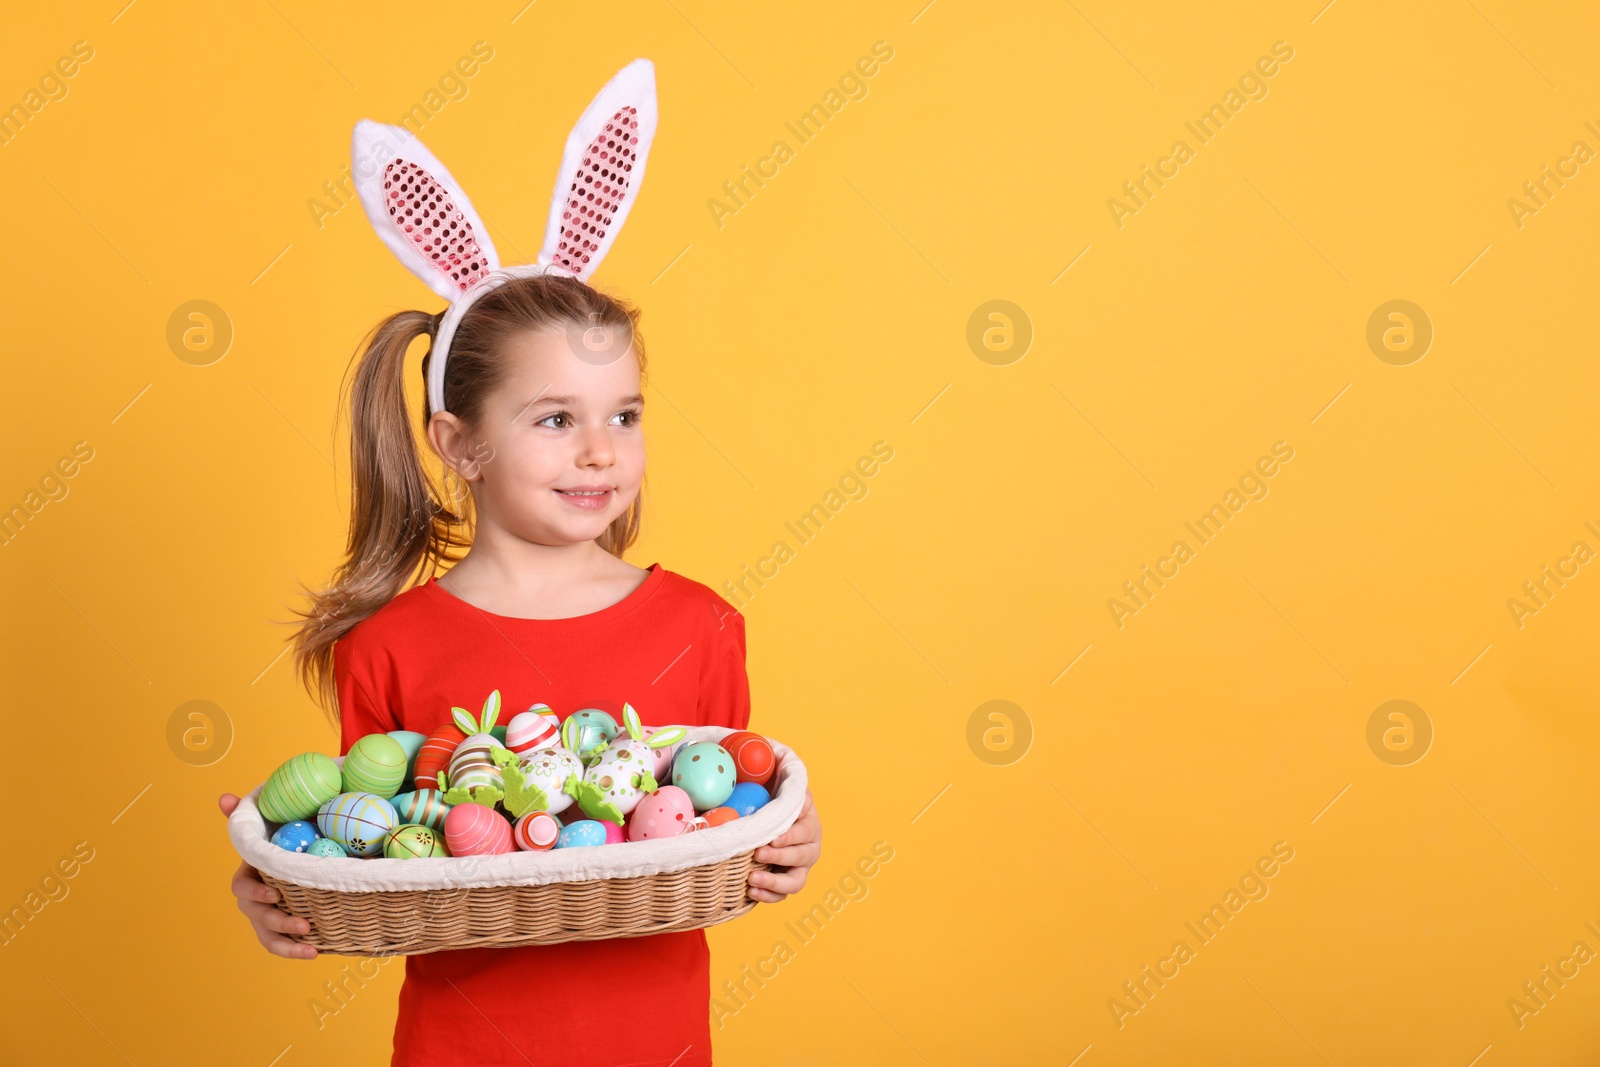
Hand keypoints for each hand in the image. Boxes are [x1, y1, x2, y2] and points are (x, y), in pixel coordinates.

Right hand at [219, 793, 317, 959]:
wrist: (294, 856)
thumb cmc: (278, 841)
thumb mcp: (265, 826)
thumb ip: (245, 815)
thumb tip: (225, 798)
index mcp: (248, 876)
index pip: (241, 889)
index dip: (256, 893)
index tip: (275, 893)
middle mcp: (253, 900)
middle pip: (257, 917)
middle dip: (279, 923)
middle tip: (304, 924)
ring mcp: (266, 917)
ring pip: (268, 937)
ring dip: (287, 944)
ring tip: (311, 948)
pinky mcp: (282, 928)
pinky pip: (283, 944)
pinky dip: (297, 951)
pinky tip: (316, 953)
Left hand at [749, 790, 819, 903]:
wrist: (770, 816)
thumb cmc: (774, 798)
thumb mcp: (782, 783)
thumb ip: (787, 781)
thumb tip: (788, 785)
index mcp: (810, 823)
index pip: (805, 831)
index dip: (790, 836)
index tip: (772, 838)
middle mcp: (810, 847)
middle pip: (801, 856)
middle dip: (779, 856)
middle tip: (758, 854)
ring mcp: (800, 867)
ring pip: (796, 882)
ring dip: (775, 882)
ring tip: (752, 879)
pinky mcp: (787, 881)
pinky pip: (782, 896)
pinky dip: (768, 896)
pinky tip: (751, 892)